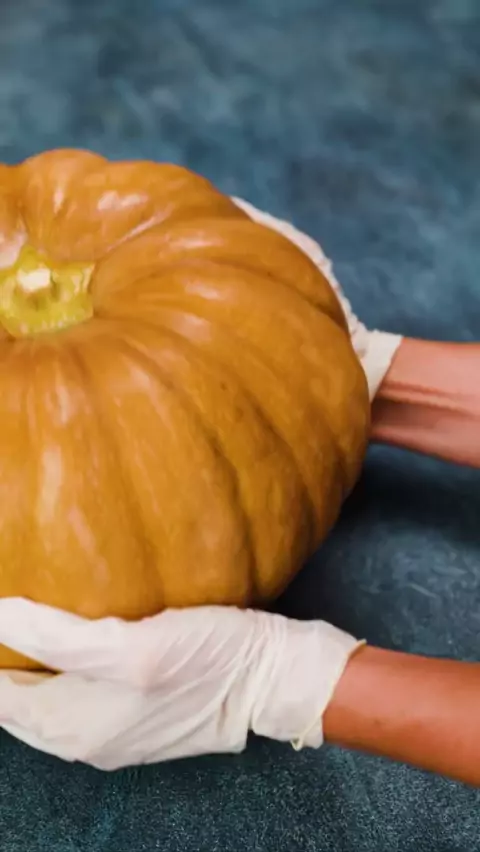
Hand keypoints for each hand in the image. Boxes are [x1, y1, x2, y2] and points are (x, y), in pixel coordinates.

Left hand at [0, 598, 357, 769]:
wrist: (270, 677)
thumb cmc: (209, 658)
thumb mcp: (134, 648)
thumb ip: (61, 640)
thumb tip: (0, 616)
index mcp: (75, 730)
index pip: (0, 699)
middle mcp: (85, 741)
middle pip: (16, 705)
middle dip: (4, 664)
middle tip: (6, 613)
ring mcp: (110, 733)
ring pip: (43, 702)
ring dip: (25, 669)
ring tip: (20, 623)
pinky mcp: (133, 717)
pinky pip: (72, 698)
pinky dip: (54, 673)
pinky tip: (61, 642)